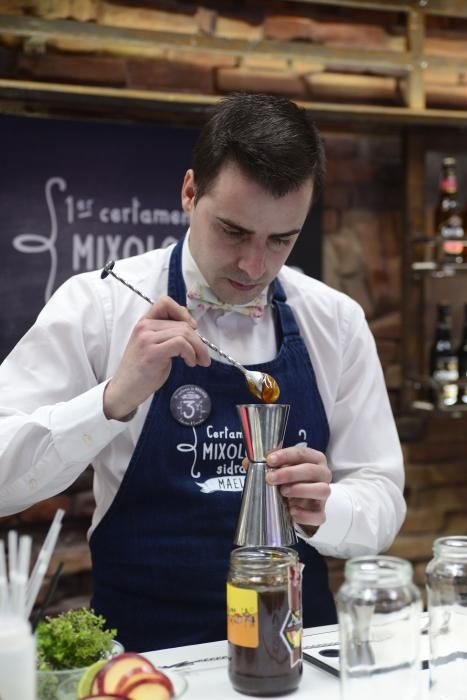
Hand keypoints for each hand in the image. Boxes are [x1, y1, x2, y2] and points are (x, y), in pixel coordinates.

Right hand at [103, 296, 210, 419]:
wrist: (124, 390)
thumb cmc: (141, 371)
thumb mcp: (153, 346)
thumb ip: (166, 334)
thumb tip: (190, 326)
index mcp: (144, 323)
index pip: (165, 302)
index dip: (182, 312)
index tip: (192, 327)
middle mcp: (144, 327)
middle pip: (182, 323)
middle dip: (198, 339)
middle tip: (203, 355)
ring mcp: (147, 339)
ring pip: (184, 333)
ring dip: (198, 348)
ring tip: (198, 360)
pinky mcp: (152, 353)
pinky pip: (181, 344)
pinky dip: (191, 353)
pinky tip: (190, 362)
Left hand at [265, 446, 331, 535]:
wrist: (298, 502)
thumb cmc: (289, 480)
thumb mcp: (279, 468)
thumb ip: (266, 464)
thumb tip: (247, 462)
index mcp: (313, 459)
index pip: (302, 453)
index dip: (285, 455)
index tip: (269, 460)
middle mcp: (322, 474)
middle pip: (312, 470)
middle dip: (290, 473)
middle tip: (271, 478)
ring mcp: (323, 495)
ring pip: (322, 490)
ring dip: (301, 490)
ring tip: (283, 492)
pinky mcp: (321, 512)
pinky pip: (319, 515)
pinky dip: (305, 514)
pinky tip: (291, 511)